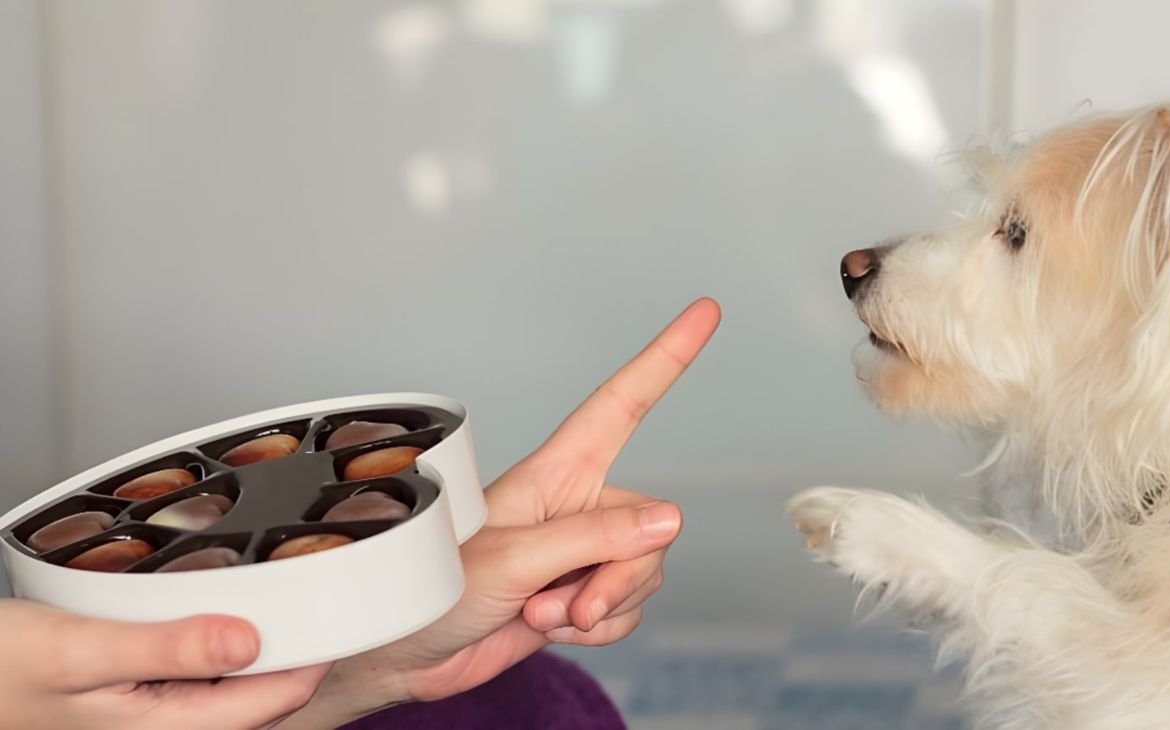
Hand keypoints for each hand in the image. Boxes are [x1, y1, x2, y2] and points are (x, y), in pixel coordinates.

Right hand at [0, 598, 328, 729]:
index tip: (337, 600)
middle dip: (296, 643)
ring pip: (239, 684)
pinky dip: (222, 643)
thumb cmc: (2, 669)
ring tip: (275, 588)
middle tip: (313, 581)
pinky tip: (216, 609)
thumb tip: (251, 642)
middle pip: (268, 693)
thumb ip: (169, 648)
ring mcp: (162, 721)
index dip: (318, 649)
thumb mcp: (83, 651)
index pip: (280, 697)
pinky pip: (207, 678)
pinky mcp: (150, 704)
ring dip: (260, 643)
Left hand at [282, 298, 719, 725]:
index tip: (703, 313)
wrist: (405, 657)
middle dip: (620, 577)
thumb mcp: (513, 561)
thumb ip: (594, 539)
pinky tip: (549, 628)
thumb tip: (668, 520)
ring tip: (543, 615)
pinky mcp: (580, 594)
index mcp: (555, 473)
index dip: (664, 359)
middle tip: (572, 606)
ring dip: (601, 607)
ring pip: (644, 571)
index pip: (621, 405)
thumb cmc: (431, 591)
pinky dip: (598, 629)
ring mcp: (580, 552)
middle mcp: (575, 505)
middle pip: (650, 526)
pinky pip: (627, 609)